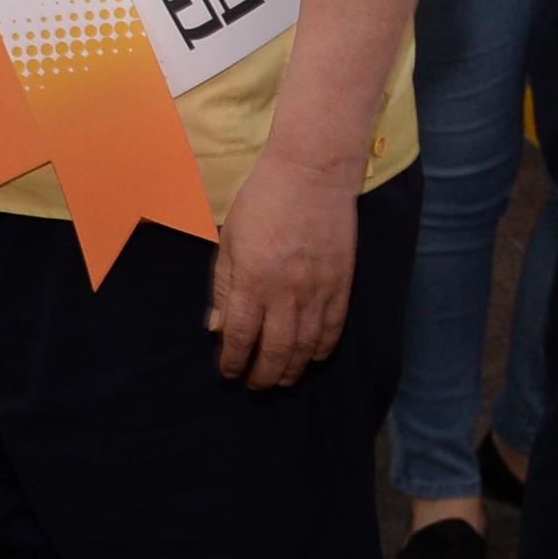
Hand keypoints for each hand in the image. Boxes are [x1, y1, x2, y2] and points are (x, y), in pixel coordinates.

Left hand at [208, 157, 359, 385]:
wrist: (312, 174)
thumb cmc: (262, 201)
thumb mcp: (229, 240)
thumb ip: (224, 287)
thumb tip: (216, 327)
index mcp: (253, 281)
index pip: (241, 337)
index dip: (234, 361)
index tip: (228, 372)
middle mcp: (286, 293)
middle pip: (275, 351)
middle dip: (262, 375)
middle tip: (254, 384)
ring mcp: (318, 291)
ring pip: (306, 347)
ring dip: (292, 370)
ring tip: (281, 380)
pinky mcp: (341, 284)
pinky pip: (334, 329)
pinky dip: (323, 349)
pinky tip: (313, 358)